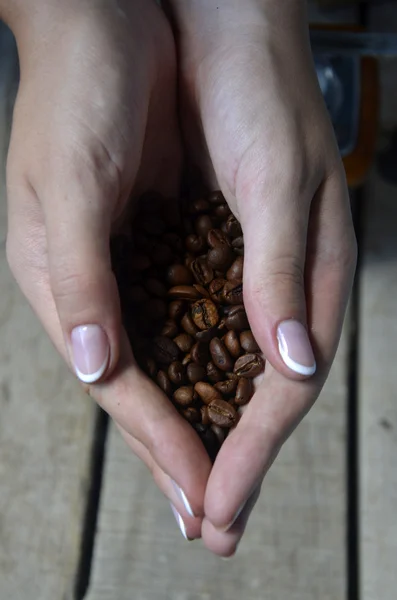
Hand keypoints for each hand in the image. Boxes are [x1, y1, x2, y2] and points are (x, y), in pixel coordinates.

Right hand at [5, 0, 210, 534]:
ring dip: (199, 419)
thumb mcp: (70, 180)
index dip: (162, 443)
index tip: (202, 496)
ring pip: (169, 364)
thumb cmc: (77, 97)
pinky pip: (186, 320)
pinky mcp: (154, 246)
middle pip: (144, 390)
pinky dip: (210, 362)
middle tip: (214, 519)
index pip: (122, 385)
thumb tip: (93, 366)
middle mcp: (96, 290)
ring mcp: (126, 271)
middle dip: (178, 456)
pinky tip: (232, 392)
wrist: (101, 32)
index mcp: (63, 283)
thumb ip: (80, 276)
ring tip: (226, 475)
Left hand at [169, 0, 356, 554]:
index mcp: (308, 273)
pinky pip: (204, 329)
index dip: (253, 450)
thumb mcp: (274, 179)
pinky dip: (187, 374)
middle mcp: (281, 284)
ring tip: (186, 483)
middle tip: (208, 525)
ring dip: (210, 427)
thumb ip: (279, 271)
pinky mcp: (217, 253)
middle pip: (260, 392)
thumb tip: (293, 363)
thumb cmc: (257, 93)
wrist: (221, 31)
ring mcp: (250, 273)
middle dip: (233, 460)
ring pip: (231, 369)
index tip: (220, 507)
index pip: (284, 385)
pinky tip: (169, 402)